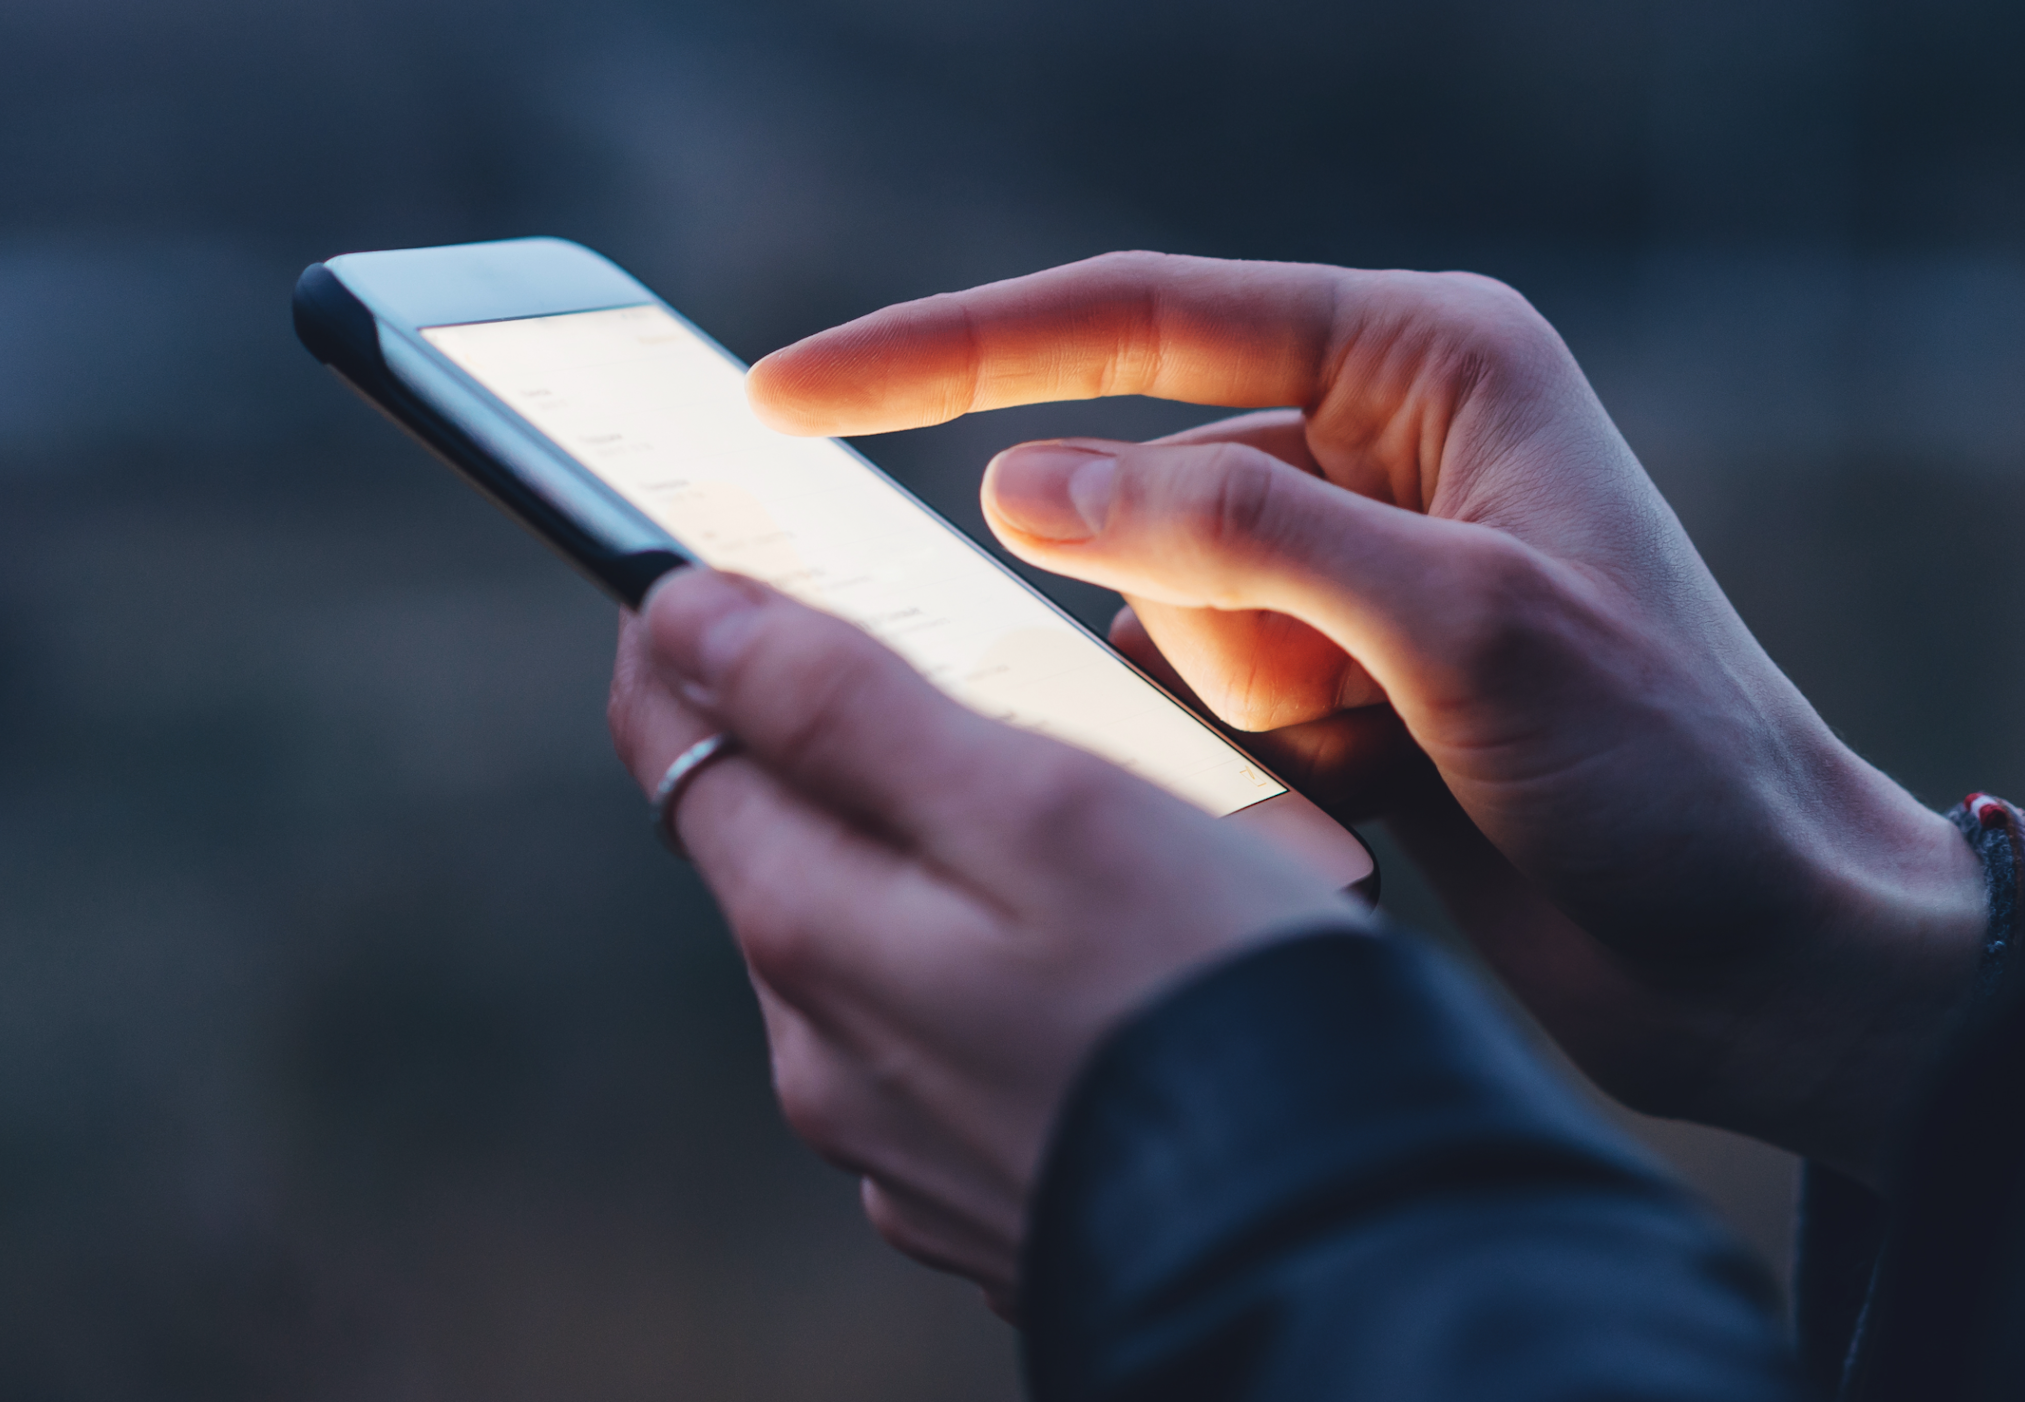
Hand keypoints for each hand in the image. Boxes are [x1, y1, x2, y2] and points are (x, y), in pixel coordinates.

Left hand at [608, 567, 1356, 1311]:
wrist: (1344, 1233)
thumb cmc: (1212, 995)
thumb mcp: (1037, 803)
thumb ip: (845, 708)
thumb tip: (685, 620)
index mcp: (818, 939)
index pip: (681, 752)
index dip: (681, 646)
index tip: (693, 571)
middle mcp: (829, 1059)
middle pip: (772, 851)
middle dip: (810, 747)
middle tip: (888, 648)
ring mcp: (904, 1143)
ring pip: (864, 950)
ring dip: (908, 861)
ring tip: (1029, 798)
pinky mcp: (985, 1193)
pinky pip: (943, 1042)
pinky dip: (978, 967)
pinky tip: (1077, 950)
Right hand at [745, 252, 1987, 1181]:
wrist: (1767, 952)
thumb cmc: (1674, 766)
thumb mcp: (1466, 627)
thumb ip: (1237, 536)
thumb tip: (1019, 483)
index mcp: (1426, 364)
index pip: (1138, 323)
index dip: (949, 350)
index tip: (790, 392)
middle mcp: (1373, 447)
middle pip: (1138, 476)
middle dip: (1169, 598)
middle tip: (1332, 691)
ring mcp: (1347, 572)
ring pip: (1151, 604)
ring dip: (1230, 697)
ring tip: (1387, 757)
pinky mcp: (1334, 684)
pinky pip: (1190, 690)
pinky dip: (1234, 752)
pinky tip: (1368, 794)